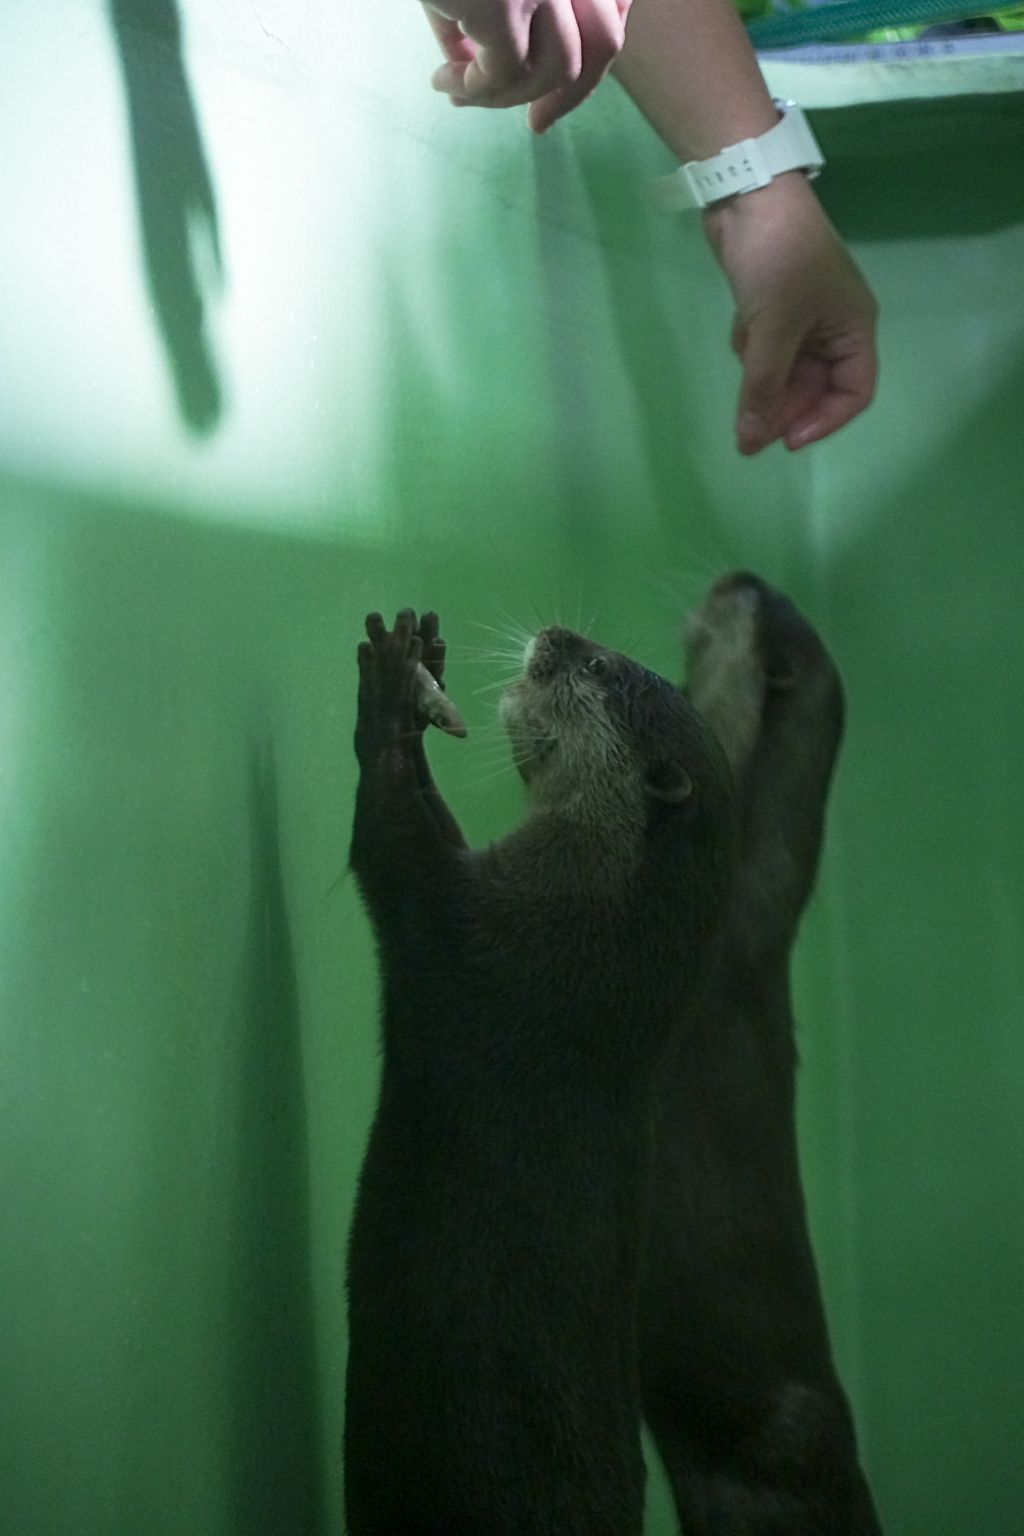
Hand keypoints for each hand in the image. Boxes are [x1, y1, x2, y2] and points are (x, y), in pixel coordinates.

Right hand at [423, 0, 629, 132]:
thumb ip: (489, 4)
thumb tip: (466, 59)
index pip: (614, 9)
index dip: (593, 58)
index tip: (560, 88)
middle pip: (602, 47)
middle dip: (570, 98)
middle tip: (536, 126)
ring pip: (555, 71)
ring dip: (509, 95)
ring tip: (464, 95)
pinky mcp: (504, 2)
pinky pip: (501, 74)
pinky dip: (474, 90)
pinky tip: (443, 82)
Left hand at [703, 172, 878, 454]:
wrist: (746, 193)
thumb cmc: (776, 258)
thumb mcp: (773, 328)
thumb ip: (762, 388)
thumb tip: (751, 442)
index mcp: (853, 328)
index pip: (853, 392)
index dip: (823, 421)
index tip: (786, 441)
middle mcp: (835, 327)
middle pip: (814, 388)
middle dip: (782, 407)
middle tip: (746, 429)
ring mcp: (804, 317)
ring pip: (786, 371)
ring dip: (762, 376)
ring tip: (743, 359)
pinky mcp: (774, 307)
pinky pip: (766, 349)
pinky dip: (751, 349)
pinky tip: (739, 329)